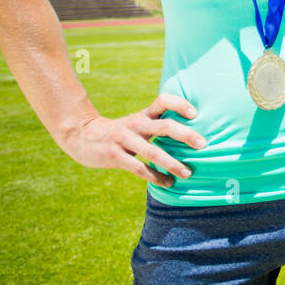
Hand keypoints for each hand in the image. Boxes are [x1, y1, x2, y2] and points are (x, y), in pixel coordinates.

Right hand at [63, 93, 206, 187]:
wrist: (81, 136)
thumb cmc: (120, 132)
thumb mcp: (137, 123)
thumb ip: (157, 126)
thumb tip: (191, 136)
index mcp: (143, 115)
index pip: (162, 101)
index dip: (179, 104)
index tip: (195, 114)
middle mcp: (135, 124)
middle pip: (163, 126)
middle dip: (185, 135)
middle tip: (203, 144)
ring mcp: (124, 140)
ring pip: (153, 152)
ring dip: (172, 163)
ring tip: (188, 173)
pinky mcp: (115, 156)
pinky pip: (139, 168)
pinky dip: (156, 177)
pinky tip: (168, 183)